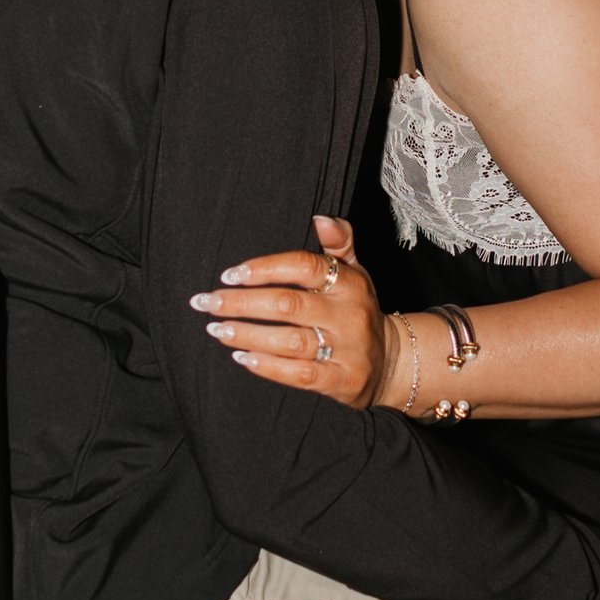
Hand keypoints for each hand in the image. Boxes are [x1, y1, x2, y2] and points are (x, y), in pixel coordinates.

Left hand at [190, 216, 390, 408]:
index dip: (264, 268)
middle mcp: (348, 314)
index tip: (230, 274)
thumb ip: (338, 243)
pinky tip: (241, 357)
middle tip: (207, 303)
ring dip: (247, 334)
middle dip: (241, 303)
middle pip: (288, 304)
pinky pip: (298, 374)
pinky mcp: (341, 381)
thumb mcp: (355, 272)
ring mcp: (346, 349)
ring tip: (217, 329)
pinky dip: (267, 366)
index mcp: (349, 283)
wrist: (392, 361)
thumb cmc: (358, 310)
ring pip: (289, 340)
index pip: (303, 266)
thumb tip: (320, 217)